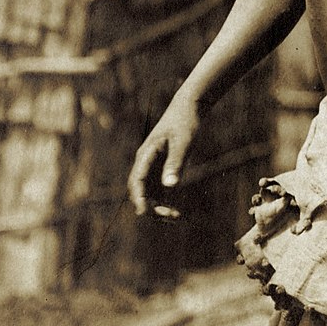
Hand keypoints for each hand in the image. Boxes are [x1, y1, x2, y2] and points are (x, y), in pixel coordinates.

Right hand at [128, 93, 201, 214]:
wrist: (189, 108)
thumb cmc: (185, 123)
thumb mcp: (183, 142)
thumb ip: (176, 163)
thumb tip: (169, 186)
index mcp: (146, 154)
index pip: (137, 180)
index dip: (139, 198)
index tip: (143, 213)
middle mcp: (145, 163)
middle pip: (140, 190)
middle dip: (151, 206)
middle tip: (170, 216)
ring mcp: (152, 167)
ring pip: (149, 193)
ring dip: (158, 207)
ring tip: (175, 217)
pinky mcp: (162, 169)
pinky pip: (159, 191)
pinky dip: (165, 202)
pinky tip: (177, 212)